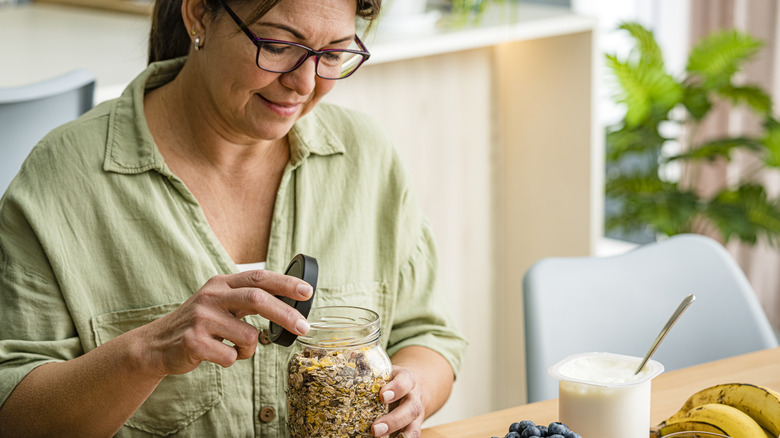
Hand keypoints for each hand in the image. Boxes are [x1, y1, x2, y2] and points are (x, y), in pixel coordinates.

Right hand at [135, 270, 312, 376]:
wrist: (157, 345)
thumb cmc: (199, 324)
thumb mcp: (219, 302)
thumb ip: (246, 298)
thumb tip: (289, 301)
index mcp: (220, 284)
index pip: (259, 277)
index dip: (285, 284)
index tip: (307, 291)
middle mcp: (211, 296)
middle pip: (257, 299)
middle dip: (285, 314)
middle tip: (304, 327)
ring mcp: (201, 319)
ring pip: (248, 336)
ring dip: (249, 349)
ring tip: (233, 347)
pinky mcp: (194, 342)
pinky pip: (231, 356)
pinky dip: (231, 359)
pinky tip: (216, 354)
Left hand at [372, 366, 424, 437]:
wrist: (412, 389)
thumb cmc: (390, 380)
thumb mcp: (383, 371)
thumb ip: (368, 367)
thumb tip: (344, 357)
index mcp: (406, 379)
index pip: (405, 381)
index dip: (396, 388)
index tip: (382, 395)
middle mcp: (414, 398)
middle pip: (411, 409)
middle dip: (394, 420)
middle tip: (375, 429)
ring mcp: (415, 416)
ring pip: (414, 428)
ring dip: (401, 436)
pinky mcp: (412, 428)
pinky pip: (412, 436)